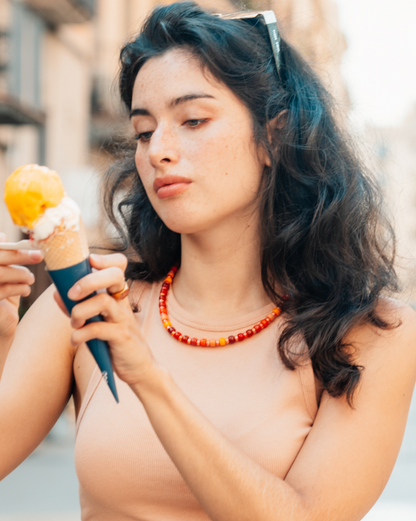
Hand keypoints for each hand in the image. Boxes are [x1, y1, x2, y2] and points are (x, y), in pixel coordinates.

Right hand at [0, 233, 42, 340]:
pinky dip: (18, 288)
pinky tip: (26, 290)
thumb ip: (2, 258)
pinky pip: (2, 290)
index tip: (31, 244)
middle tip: (40, 256)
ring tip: (30, 279)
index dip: (10, 245)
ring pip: (0, 274)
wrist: (0, 331)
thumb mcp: (3, 278)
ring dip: (21, 274)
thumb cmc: (2, 301)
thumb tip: (3, 235)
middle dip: (20, 255)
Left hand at [53, 253, 155, 385]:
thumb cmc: (115, 340)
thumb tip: (57, 293)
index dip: (105, 259)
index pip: (118, 266)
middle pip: (114, 275)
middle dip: (88, 281)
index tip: (89, 261)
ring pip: (103, 301)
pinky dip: (81, 334)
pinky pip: (99, 329)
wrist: (137, 366)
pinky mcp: (121, 337)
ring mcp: (123, 318)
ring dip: (79, 311)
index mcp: (118, 294)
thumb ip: (79, 306)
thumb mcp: (98, 320)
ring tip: (74, 323)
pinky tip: (76, 339)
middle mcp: (122, 302)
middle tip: (71, 294)